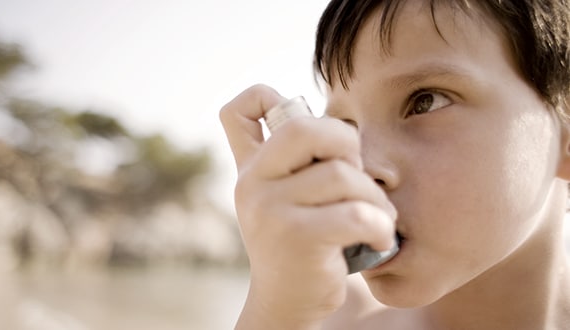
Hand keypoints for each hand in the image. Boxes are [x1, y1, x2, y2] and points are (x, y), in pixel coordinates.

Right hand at [220, 84, 396, 328]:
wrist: (287, 303)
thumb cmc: (300, 243)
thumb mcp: (284, 199)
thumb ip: (294, 163)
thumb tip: (337, 124)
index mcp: (251, 168)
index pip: (239, 110)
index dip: (266, 96)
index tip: (300, 120)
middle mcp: (253, 183)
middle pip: (306, 128)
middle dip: (347, 143)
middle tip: (356, 174)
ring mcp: (271, 209)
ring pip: (343, 175)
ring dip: (374, 197)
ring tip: (377, 217)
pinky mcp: (298, 237)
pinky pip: (357, 212)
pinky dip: (380, 226)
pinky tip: (379, 238)